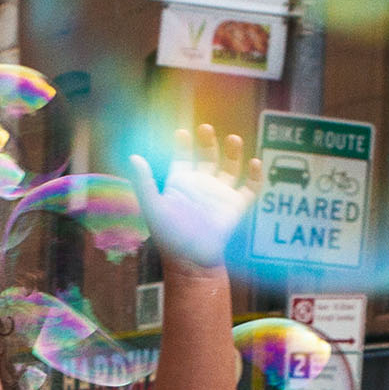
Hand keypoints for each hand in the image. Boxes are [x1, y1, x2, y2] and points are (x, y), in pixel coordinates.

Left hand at [130, 126, 257, 265]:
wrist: (192, 261)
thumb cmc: (170, 236)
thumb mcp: (153, 207)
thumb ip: (144, 181)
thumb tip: (134, 156)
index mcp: (180, 183)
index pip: (182, 157)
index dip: (182, 144)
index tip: (182, 132)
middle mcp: (201, 185)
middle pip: (207, 156)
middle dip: (207, 142)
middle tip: (206, 128)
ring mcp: (220, 194)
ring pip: (230, 167)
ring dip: (233, 153)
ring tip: (234, 139)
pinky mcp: (236, 206)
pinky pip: (250, 188)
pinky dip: (255, 176)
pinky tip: (254, 163)